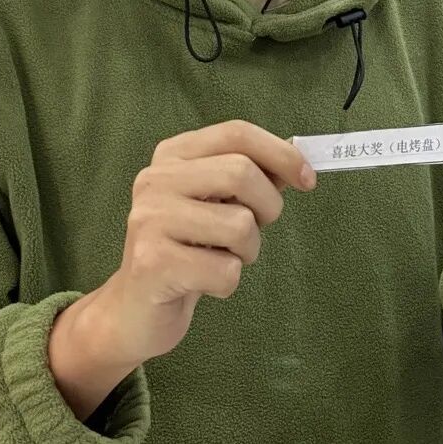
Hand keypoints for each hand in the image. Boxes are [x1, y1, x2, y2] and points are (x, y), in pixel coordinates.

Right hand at [49, 121, 315, 418]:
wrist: (134, 310)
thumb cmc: (187, 249)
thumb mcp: (215, 203)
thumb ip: (250, 177)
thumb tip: (298, 162)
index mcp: (173, 155)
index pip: (236, 133)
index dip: (280, 152)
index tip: (308, 179)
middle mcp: (155, 179)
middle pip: (241, 173)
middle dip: (267, 207)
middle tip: (256, 230)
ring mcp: (150, 219)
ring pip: (239, 224)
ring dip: (247, 250)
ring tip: (222, 257)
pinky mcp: (153, 263)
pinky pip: (225, 270)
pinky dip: (228, 283)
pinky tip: (203, 282)